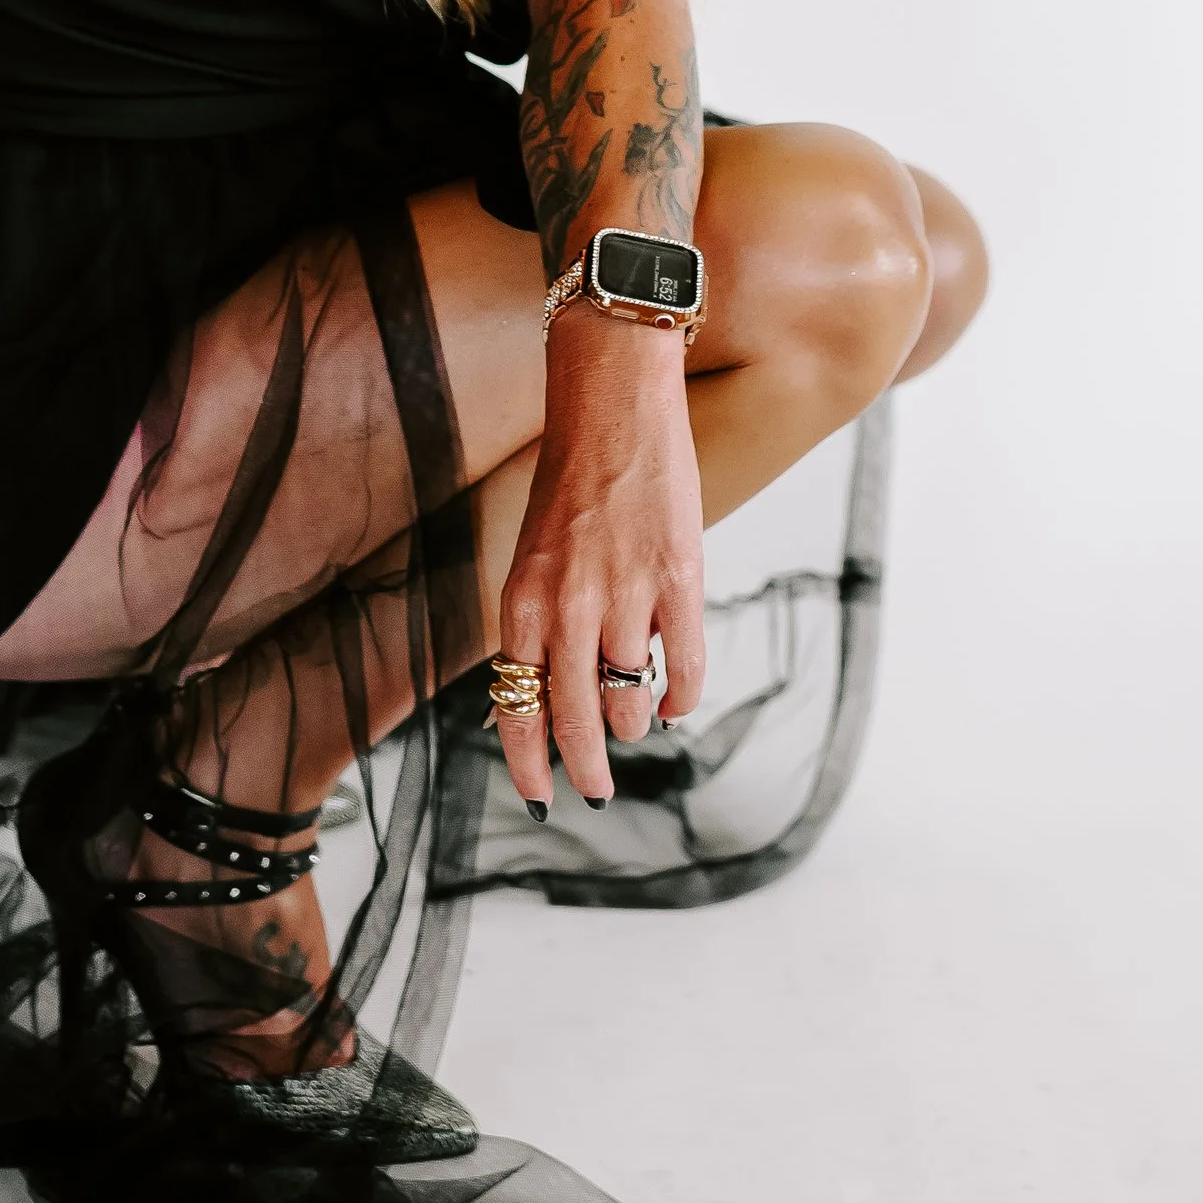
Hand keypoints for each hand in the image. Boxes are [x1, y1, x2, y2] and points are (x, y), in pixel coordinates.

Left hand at [493, 308, 705, 811]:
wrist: (613, 404)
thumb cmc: (568, 484)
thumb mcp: (531, 560)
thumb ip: (534, 630)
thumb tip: (529, 705)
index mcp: (522, 602)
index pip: (520, 708)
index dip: (531, 764)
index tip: (543, 797)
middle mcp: (568, 607)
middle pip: (576, 722)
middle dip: (587, 769)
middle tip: (596, 791)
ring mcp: (626, 595)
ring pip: (630, 702)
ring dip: (632, 724)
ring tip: (634, 720)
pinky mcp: (680, 580)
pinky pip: (682, 668)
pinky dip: (678, 699)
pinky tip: (672, 703)